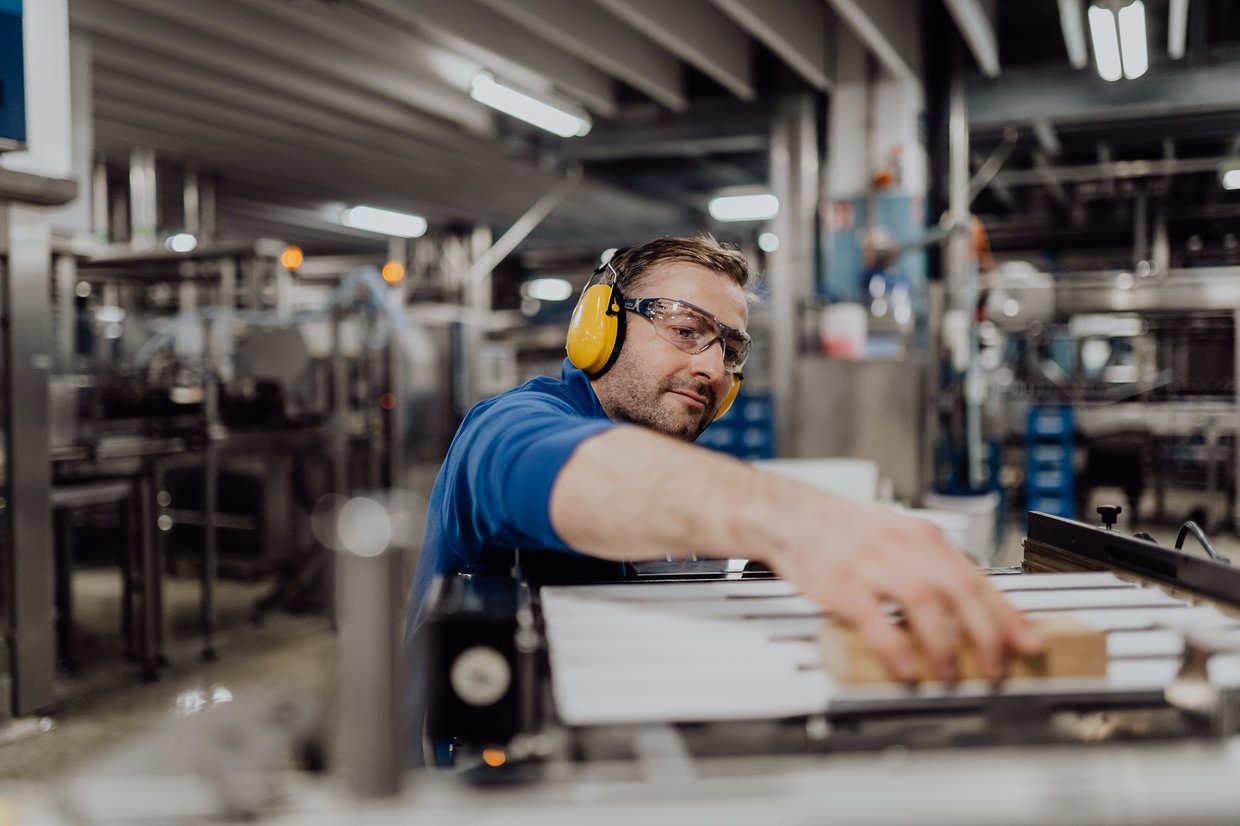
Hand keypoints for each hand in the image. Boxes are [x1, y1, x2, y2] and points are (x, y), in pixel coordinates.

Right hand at [766, 498, 1042, 681]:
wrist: (790, 516)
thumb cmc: (845, 531)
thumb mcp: (898, 536)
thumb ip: (933, 566)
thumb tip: (974, 607)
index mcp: (922, 537)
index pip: (977, 576)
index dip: (1007, 614)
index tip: (1028, 642)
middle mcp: (901, 546)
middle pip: (959, 589)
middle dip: (985, 633)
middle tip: (995, 666)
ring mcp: (870, 564)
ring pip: (923, 603)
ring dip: (944, 644)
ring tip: (949, 673)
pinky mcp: (840, 585)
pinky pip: (876, 622)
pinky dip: (895, 649)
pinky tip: (905, 669)